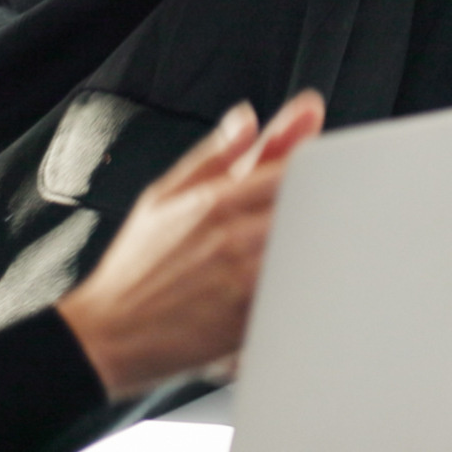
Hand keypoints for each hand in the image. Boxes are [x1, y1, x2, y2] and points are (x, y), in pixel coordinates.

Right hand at [54, 93, 322, 396]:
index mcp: (215, 202)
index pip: (292, 169)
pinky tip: (315, 283)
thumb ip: (214, 156)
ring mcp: (245, 282)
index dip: (318, 165)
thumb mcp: (163, 197)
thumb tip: (248, 116)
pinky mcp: (251, 322)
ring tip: (334, 244)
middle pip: (312, 209)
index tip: (329, 167)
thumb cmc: (136, 267)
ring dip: (328, 245)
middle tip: (343, 207)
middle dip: (332, 204)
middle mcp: (234, 239)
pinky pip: (297, 297)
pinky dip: (312, 287)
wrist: (107, 335)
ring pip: (311, 252)